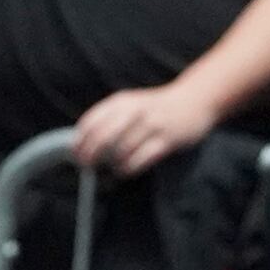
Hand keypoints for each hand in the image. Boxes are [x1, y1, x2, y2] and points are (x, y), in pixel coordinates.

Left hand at [70, 81, 216, 178]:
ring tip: (111, 167)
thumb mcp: (131, 103)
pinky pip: (140, 160)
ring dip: (111, 164)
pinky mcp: (167, 140)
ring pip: (121, 151)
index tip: (75, 154)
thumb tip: (84, 143)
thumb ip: (110, 117)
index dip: (79, 141)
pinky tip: (125, 170)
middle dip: (90, 155)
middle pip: (102, 137)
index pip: (91, 122)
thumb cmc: (155, 106)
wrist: (195, 99)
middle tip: (87, 165)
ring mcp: (152, 125)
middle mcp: (134, 111)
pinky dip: (128, 168)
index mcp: (121, 101)